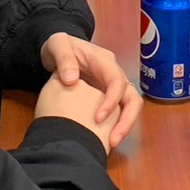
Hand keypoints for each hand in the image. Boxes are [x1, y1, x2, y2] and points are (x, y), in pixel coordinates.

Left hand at [40, 33, 141, 148]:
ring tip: (110, 145)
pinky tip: (101, 140)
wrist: (57, 50)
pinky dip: (113, 126)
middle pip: (132, 97)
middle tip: (113, 140)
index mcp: (104, 61)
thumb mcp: (57, 45)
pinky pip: (117, 112)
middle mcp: (113, 74)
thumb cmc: (59, 45)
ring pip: (129, 107)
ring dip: (124, 126)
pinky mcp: (106, 96)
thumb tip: (72, 81)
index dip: (111, 101)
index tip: (98, 119)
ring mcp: (111, 86)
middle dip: (127, 120)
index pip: (117, 81)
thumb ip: (64, 59)